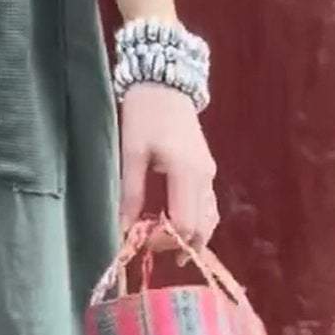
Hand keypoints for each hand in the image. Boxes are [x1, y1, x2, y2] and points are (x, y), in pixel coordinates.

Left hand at [119, 84, 218, 247]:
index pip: (186, 224)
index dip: (166, 241)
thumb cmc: (145, 115)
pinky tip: (178, 225)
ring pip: (209, 217)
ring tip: (168, 245)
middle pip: (203, 226)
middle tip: (155, 251)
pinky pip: (207, 204)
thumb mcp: (132, 152)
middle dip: (181, 244)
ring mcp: (209, 173)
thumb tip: (124, 229)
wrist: (165, 84)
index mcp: (187, 173)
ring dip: (191, 235)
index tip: (143, 243)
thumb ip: (131, 192)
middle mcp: (205, 177)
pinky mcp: (206, 168)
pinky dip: (196, 220)